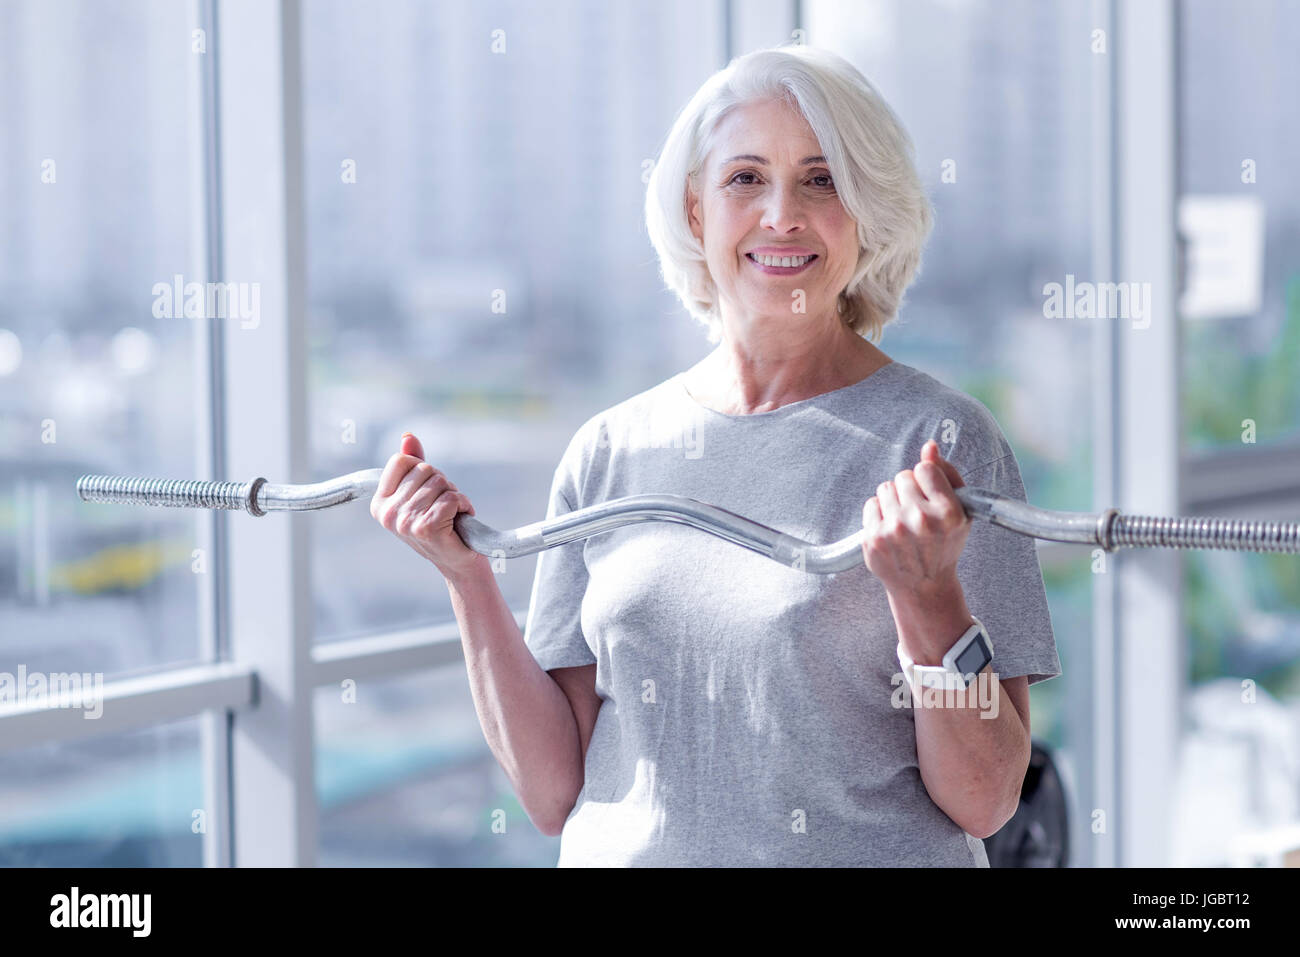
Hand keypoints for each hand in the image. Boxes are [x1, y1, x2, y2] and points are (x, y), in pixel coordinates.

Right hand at [370, 432, 482, 578]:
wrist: (458, 562)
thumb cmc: (442, 524)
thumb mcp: (422, 492)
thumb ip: (414, 464)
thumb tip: (408, 436)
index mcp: (380, 503)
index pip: (402, 460)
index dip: (423, 470)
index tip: (429, 492)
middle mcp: (388, 513)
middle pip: (425, 469)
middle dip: (442, 484)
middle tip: (443, 507)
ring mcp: (405, 521)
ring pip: (441, 483)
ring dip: (454, 496)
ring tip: (451, 516)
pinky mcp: (426, 527)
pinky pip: (452, 498)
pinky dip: (464, 505)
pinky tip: (460, 521)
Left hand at [861, 439, 971, 598]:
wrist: (924, 586)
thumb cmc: (944, 544)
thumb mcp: (959, 512)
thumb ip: (947, 474)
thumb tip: (928, 446)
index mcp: (947, 513)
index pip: (924, 469)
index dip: (926, 479)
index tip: (929, 494)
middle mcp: (921, 520)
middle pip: (902, 476)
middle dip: (908, 489)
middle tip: (916, 511)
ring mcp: (894, 530)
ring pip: (885, 488)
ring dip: (893, 500)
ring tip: (904, 521)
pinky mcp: (873, 538)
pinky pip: (870, 503)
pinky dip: (879, 512)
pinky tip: (891, 529)